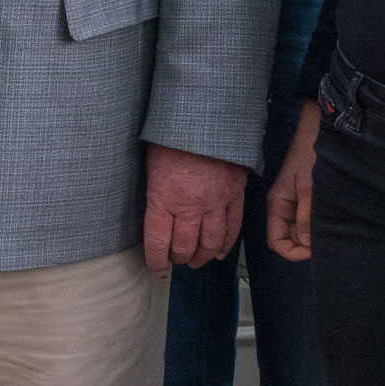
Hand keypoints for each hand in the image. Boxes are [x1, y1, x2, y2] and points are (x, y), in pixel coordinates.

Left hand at [143, 144, 246, 271]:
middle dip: (177, 258)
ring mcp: (215, 202)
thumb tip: (151, 208)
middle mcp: (190, 206)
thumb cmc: (173, 134)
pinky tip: (218, 253)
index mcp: (163, 198)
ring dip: (201, 256)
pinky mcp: (235, 195)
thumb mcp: (149, 161)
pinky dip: (226, 244)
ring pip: (210, 242)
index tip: (157, 268)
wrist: (208, 116)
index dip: (156, 261)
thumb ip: (153, 189)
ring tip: (194, 261)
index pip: (158, 242)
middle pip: (184, 246)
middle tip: (174, 261)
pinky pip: (232, 227)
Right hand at [265, 102, 319, 262]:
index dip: (293, 252)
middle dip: (308, 245)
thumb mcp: (310, 187)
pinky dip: (321, 223)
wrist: (320, 127)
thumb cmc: (312, 153)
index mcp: (278, 204)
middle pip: (291, 239)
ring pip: (302, 230)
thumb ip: (307, 216)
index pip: (277, 242)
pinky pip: (311, 219)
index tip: (315, 251)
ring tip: (335, 228)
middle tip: (330, 239)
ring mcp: (297, 201)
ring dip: (316, 234)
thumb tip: (308, 244)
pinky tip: (336, 218)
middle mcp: (285, 206)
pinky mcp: (309, 196)